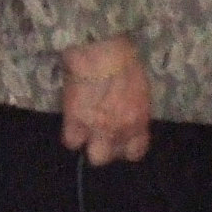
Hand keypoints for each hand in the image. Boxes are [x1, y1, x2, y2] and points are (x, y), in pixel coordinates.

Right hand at [60, 35, 152, 164]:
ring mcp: (96, 130)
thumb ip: (135, 109)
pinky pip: (71, 141)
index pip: (136, 151)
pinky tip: (74, 122)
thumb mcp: (140, 90)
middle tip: (103, 134)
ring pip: (94, 156)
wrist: (102, 53)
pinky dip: (72, 134)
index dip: (127, 148)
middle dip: (107, 149)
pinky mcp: (74, 122)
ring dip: (91, 145)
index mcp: (138, 120)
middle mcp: (119, 131)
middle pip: (111, 157)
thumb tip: (128, 117)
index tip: (122, 140)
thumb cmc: (125, 63)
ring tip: (89, 130)